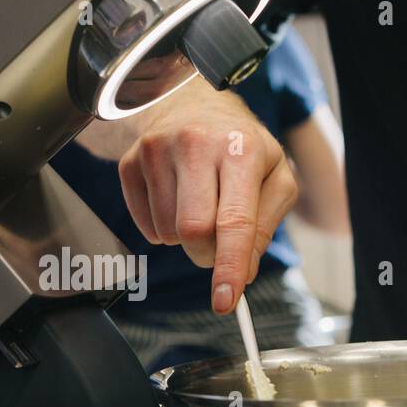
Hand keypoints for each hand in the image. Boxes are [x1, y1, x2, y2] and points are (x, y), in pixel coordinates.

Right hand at [117, 80, 297, 313]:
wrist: (193, 104)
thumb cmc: (243, 147)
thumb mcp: (276, 178)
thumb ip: (266, 225)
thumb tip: (243, 271)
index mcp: (240, 150)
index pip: (234, 222)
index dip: (229, 267)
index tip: (225, 302)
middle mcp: (195, 145)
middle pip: (193, 232)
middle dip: (209, 255)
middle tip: (222, 245)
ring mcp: (155, 151)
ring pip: (168, 233)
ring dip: (188, 240)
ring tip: (201, 206)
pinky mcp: (130, 162)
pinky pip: (146, 226)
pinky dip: (165, 229)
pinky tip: (178, 201)